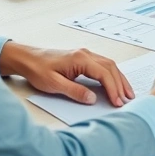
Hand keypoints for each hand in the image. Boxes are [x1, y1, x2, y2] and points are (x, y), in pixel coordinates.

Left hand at [0, 43, 133, 106]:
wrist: (27, 58)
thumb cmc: (38, 69)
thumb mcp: (54, 84)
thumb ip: (74, 91)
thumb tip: (92, 98)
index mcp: (80, 58)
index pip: (103, 73)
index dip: (113, 88)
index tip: (117, 101)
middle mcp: (85, 54)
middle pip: (110, 68)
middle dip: (120, 84)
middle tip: (127, 99)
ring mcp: (85, 54)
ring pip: (109, 65)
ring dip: (119, 79)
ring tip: (127, 93)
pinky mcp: (83, 57)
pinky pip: (103, 65)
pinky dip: (111, 75)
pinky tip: (115, 82)